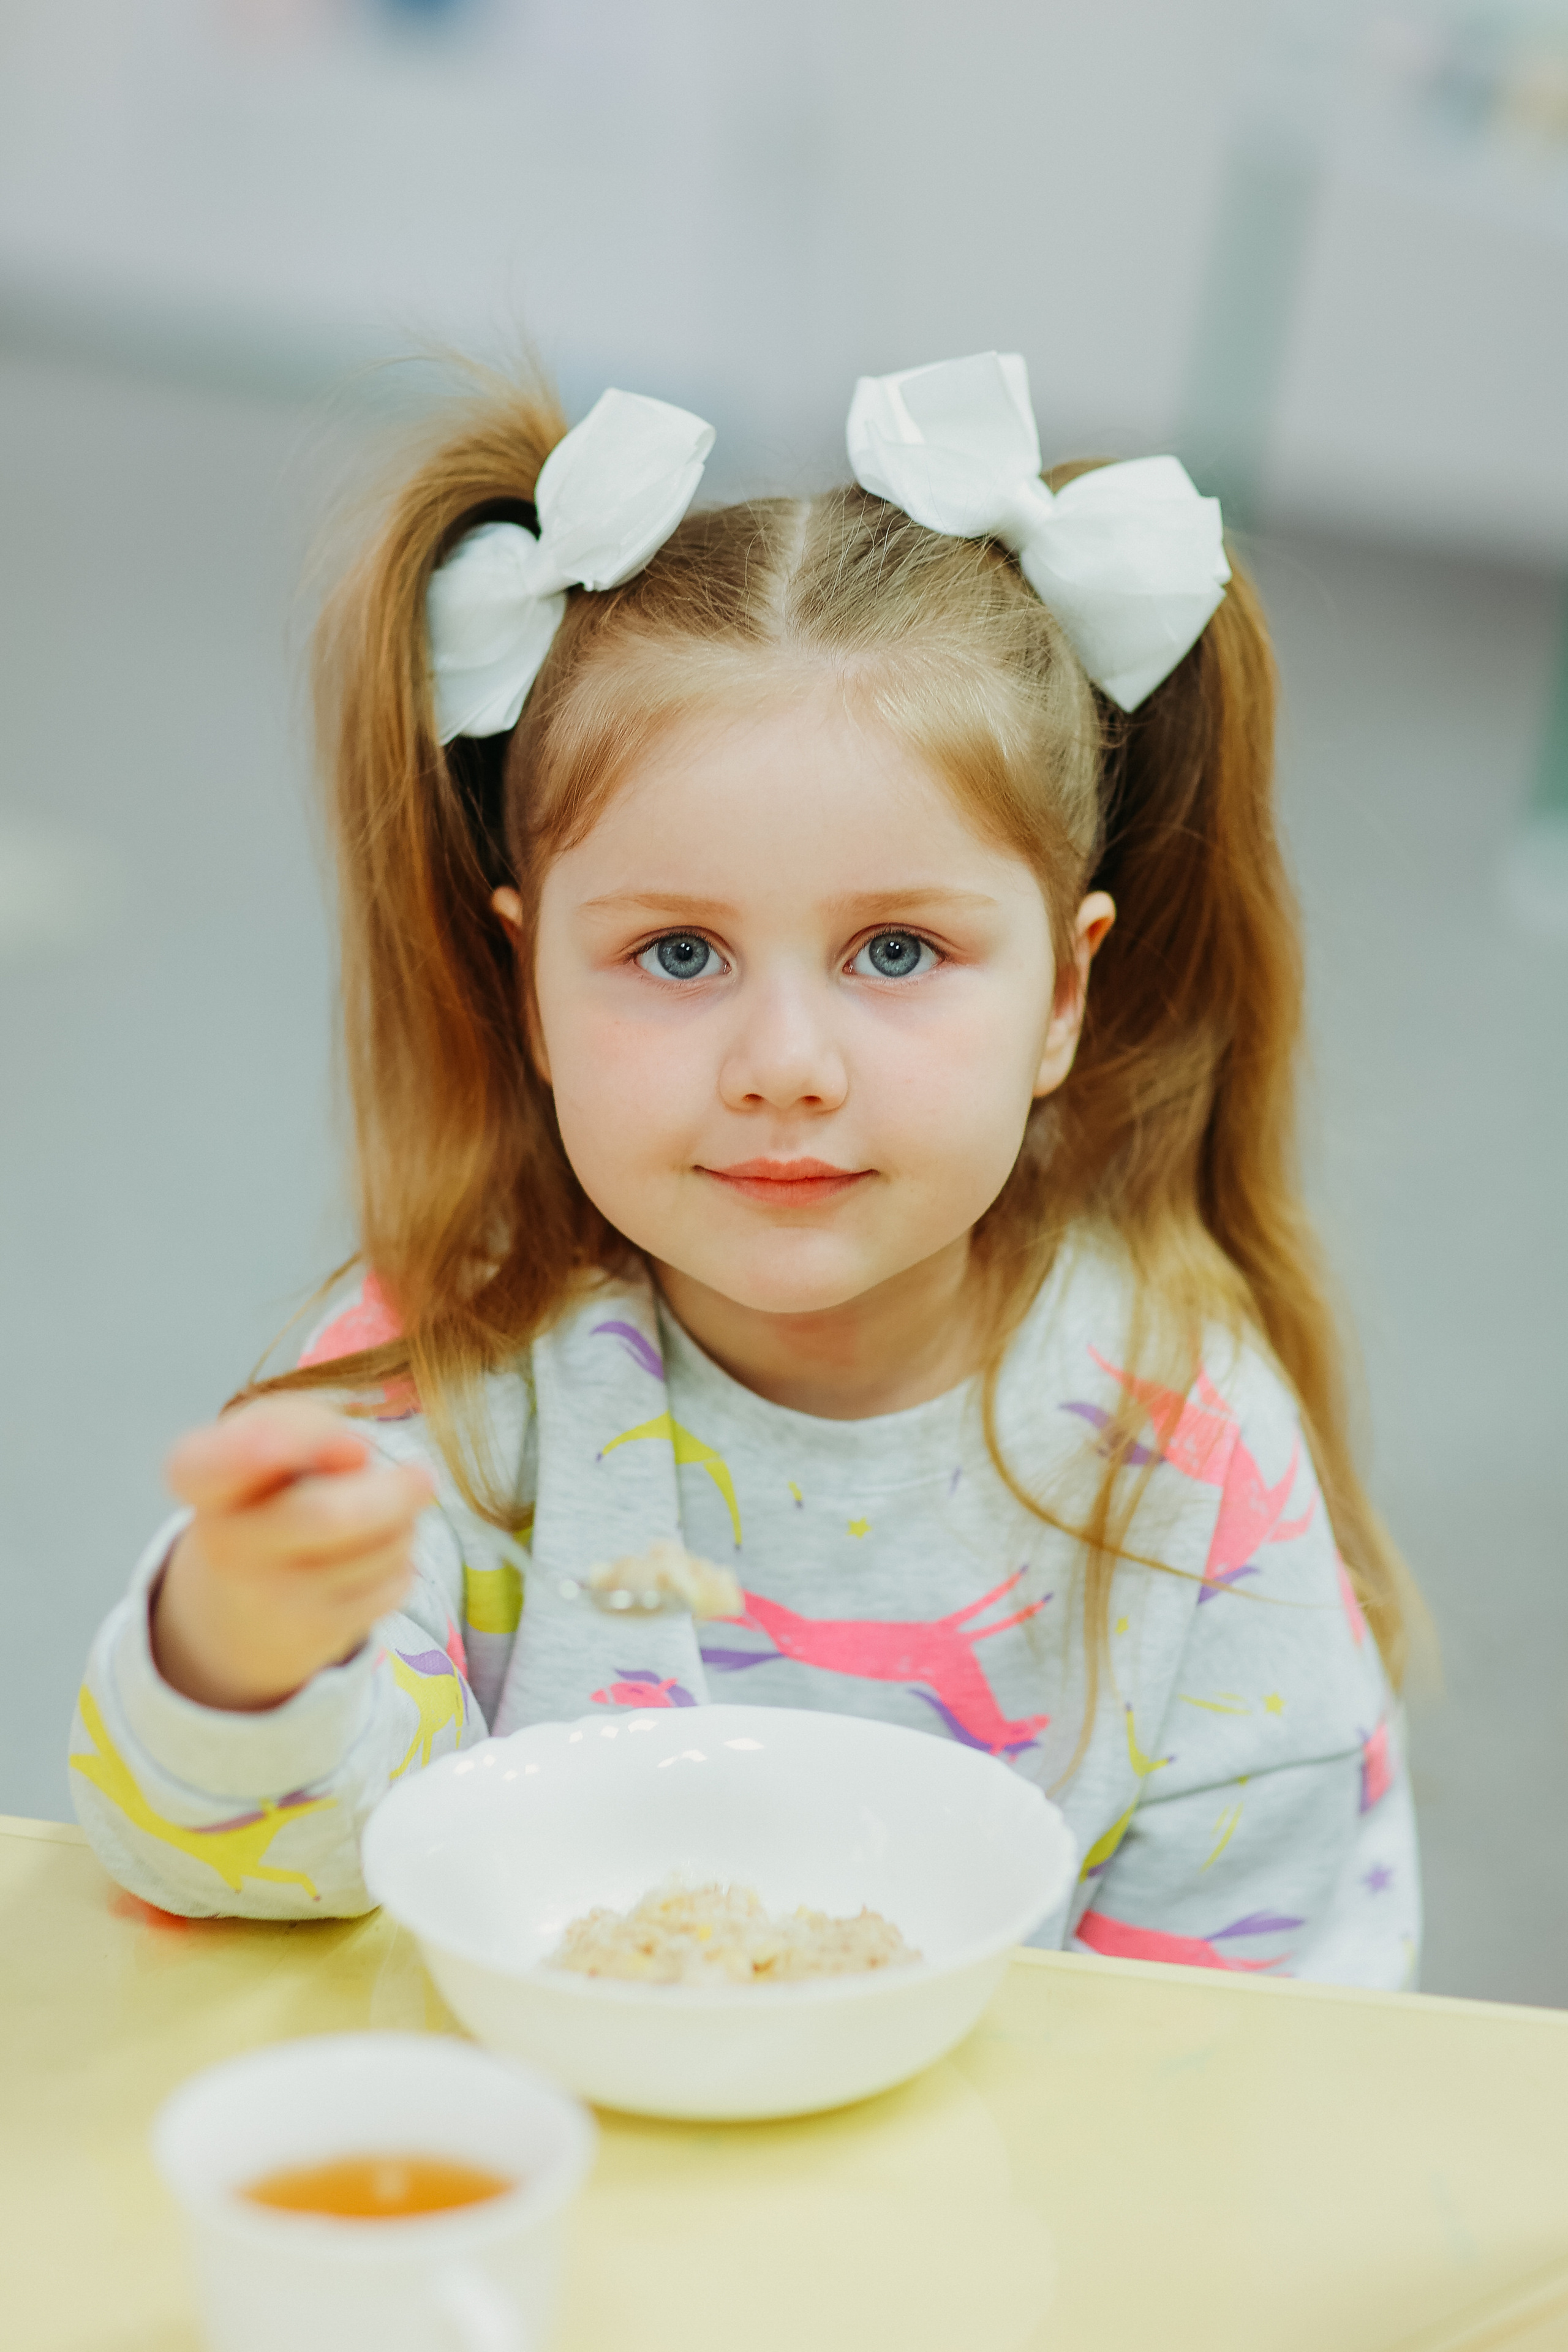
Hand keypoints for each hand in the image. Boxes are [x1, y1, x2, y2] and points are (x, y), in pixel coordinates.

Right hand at [151, 1398, 436, 1710]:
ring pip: (378, 1548)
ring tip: (378, 1515)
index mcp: (202, 1476)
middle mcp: (223, 1542)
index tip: (328, 1440)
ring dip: (400, 1522)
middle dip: (393, 1494)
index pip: (203, 1466)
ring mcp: (267, 1597)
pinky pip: (392, 1584)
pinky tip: (371, 1558)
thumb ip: (303, 1425)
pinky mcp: (314, 1633)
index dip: (254, 1449)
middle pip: (328, 1517)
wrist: (239, 1602)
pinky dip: (400, 1561)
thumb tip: (354, 1455)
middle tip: (423, 1477)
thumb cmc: (268, 1492)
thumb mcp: (269, 1438)